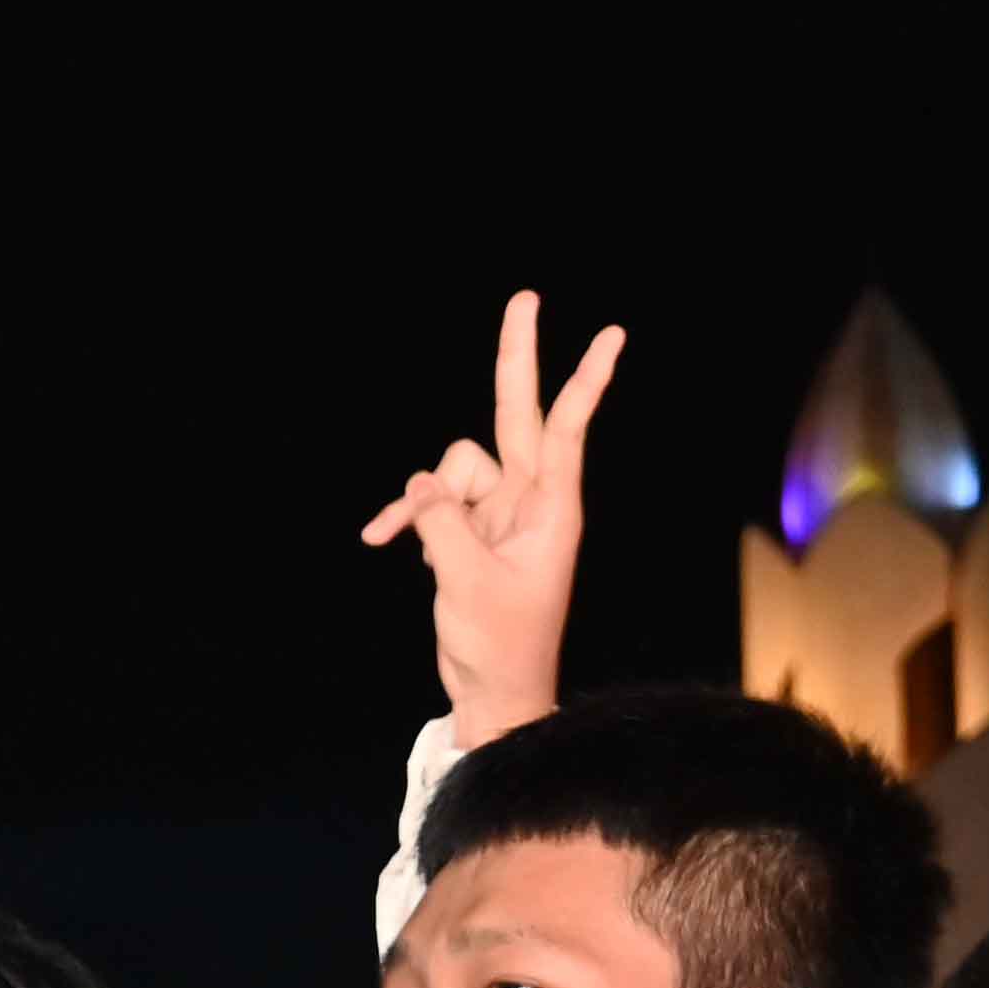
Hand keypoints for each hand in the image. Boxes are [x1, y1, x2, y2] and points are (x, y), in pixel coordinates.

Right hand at [360, 290, 620, 745]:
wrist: (492, 692)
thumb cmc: (500, 644)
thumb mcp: (467, 580)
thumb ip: (442, 522)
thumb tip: (421, 486)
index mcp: (551, 509)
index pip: (566, 429)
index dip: (584, 380)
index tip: (612, 335)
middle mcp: (528, 499)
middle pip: (517, 413)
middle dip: (517, 358)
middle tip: (526, 296)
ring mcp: (495, 512)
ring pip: (453, 468)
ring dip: (424, 499)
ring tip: (405, 539)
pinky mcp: (466, 530)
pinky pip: (428, 502)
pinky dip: (404, 516)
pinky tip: (376, 538)